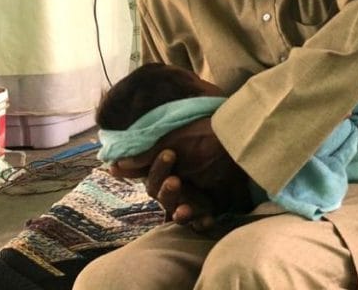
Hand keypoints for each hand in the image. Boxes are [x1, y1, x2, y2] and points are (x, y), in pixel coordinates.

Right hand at [109, 118, 251, 228]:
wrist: (243, 138)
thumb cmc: (208, 135)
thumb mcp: (177, 139)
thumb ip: (147, 153)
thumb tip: (114, 166)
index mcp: (168, 171)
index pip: (153, 181)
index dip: (156, 172)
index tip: (169, 154)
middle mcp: (181, 185)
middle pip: (165, 199)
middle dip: (168, 192)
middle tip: (177, 180)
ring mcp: (198, 197)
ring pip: (182, 213)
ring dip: (181, 213)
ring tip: (185, 210)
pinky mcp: (215, 205)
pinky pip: (204, 221)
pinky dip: (203, 222)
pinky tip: (207, 220)